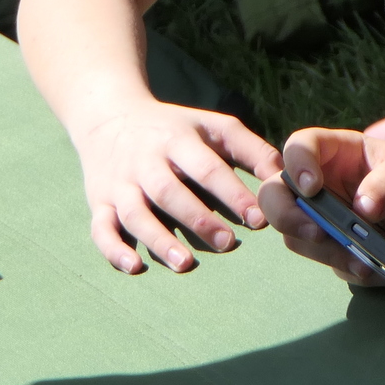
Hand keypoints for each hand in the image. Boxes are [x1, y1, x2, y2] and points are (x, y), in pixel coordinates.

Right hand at [68, 100, 280, 273]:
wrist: (110, 116)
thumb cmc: (176, 128)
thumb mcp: (213, 126)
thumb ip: (252, 149)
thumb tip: (286, 179)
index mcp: (177, 139)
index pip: (207, 168)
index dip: (233, 193)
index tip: (259, 219)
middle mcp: (145, 161)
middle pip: (170, 192)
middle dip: (198, 219)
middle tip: (228, 244)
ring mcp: (120, 183)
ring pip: (135, 213)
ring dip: (159, 239)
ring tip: (185, 263)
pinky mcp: (98, 202)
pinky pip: (100, 229)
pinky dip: (114, 250)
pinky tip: (134, 267)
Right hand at [256, 128, 384, 284]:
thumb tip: (362, 208)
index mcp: (341, 154)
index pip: (301, 147)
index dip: (297, 164)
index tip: (313, 187)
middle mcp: (327, 186)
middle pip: (277, 195)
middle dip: (286, 215)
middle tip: (316, 232)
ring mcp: (330, 222)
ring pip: (298, 237)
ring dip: (325, 252)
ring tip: (366, 259)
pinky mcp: (342, 252)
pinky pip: (332, 265)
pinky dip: (354, 270)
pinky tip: (383, 268)